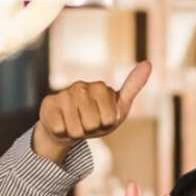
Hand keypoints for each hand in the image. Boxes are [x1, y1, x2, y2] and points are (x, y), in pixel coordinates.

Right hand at [32, 61, 151, 164]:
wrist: (69, 128)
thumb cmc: (98, 119)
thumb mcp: (119, 107)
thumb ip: (133, 87)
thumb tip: (148, 63)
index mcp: (101, 87)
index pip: (110, 118)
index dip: (108, 124)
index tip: (104, 118)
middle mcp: (80, 87)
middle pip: (93, 123)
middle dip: (93, 129)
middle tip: (88, 122)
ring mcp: (62, 94)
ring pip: (76, 128)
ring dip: (78, 132)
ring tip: (76, 123)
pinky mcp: (47, 105)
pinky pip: (60, 129)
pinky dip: (63, 132)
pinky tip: (62, 123)